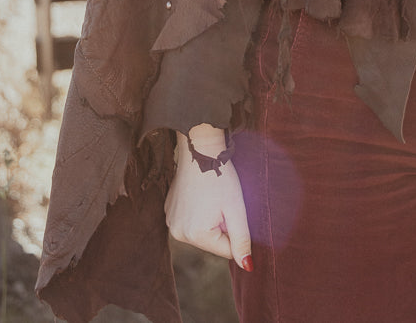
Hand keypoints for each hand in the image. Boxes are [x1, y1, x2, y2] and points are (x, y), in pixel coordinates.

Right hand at [166, 129, 252, 270]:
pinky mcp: (168, 210)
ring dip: (210, 218)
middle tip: (222, 200)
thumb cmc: (220, 176)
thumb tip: (247, 267)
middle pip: (212, 241)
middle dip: (222, 225)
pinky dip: (199, 211)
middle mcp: (177, 233)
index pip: (226, 250)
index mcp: (195, 235)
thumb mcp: (236, 208)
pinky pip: (190, 220)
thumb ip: (241, 239)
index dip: (235, 230)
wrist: (199, 148)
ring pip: (202, 231)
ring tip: (211, 195)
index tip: (231, 209)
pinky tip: (200, 193)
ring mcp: (170, 221)